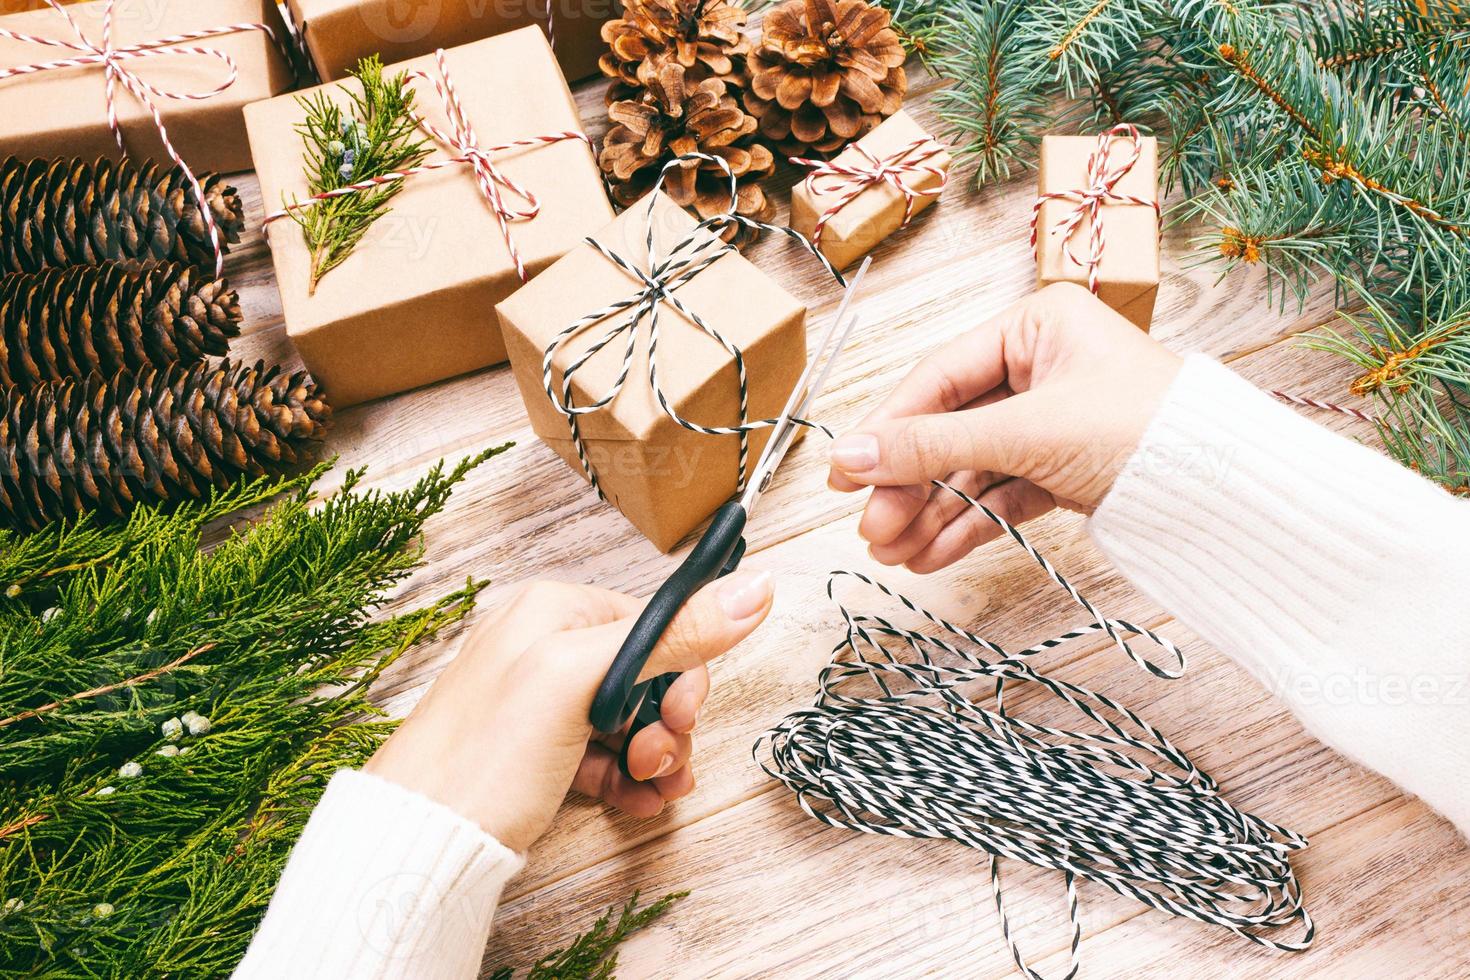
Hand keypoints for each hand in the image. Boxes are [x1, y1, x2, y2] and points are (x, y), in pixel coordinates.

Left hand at [364, 571, 773, 851]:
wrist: (419, 840)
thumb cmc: (485, 754)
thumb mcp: (587, 679)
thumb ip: (674, 633)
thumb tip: (756, 586)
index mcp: (555, 609)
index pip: (655, 625)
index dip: (683, 676)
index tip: (683, 719)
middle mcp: (543, 644)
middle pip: (647, 674)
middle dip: (667, 724)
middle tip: (660, 762)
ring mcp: (537, 699)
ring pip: (628, 718)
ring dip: (654, 755)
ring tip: (650, 789)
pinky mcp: (533, 748)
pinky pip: (601, 753)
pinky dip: (627, 777)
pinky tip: (635, 803)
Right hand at [827, 283, 1181, 573]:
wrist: (1230, 493)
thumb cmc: (1142, 431)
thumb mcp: (1024, 432)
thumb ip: (932, 446)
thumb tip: (848, 458)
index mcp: (1036, 325)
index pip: (939, 379)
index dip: (887, 429)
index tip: (844, 474)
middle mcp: (1042, 366)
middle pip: (950, 428)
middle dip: (908, 484)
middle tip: (869, 528)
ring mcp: (1053, 420)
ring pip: (972, 468)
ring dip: (930, 512)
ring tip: (892, 553)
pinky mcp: (1066, 468)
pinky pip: (1002, 494)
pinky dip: (968, 524)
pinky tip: (930, 554)